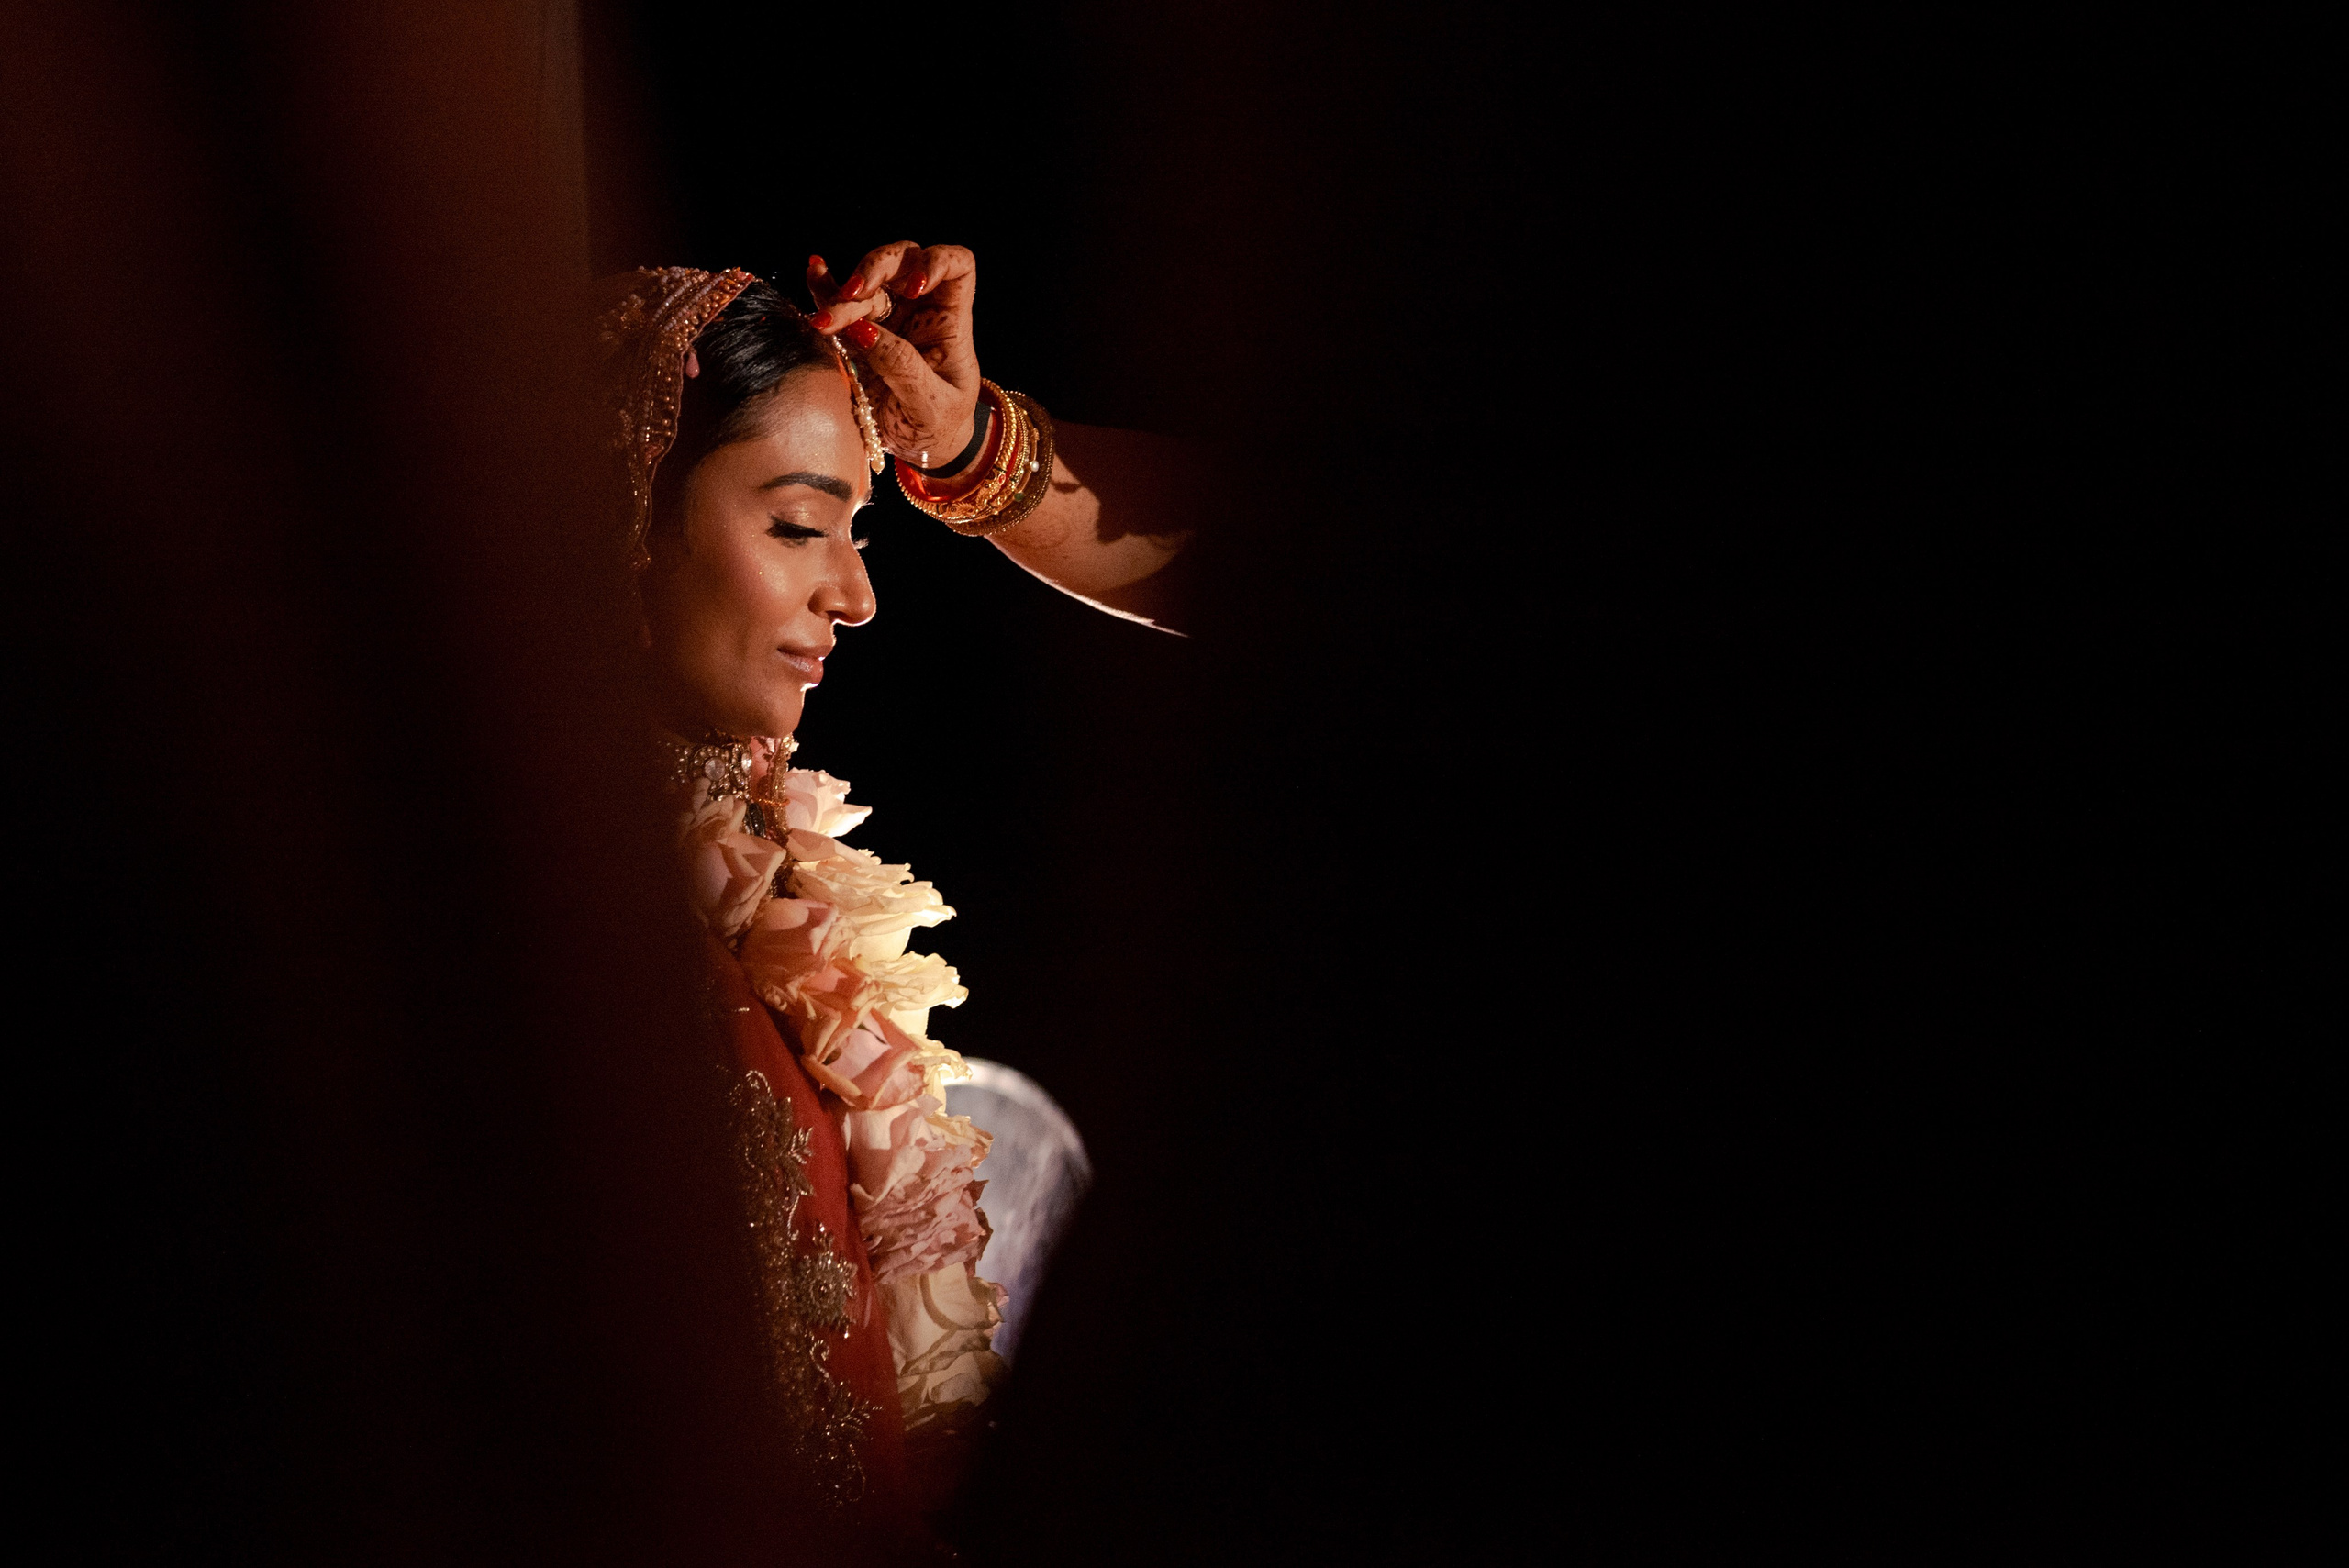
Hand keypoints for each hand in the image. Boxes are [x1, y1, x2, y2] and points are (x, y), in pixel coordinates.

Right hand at [806, 242, 979, 469]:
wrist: (919, 450)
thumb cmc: (939, 427)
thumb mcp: (930, 406)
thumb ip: (902, 367)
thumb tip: (864, 330)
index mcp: (951, 321)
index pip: (957, 266)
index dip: (939, 261)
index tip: (915, 286)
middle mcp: (919, 310)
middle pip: (902, 260)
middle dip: (876, 268)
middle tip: (853, 294)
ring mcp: (888, 318)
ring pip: (866, 284)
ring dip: (841, 295)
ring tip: (822, 321)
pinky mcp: (857, 333)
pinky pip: (838, 300)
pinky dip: (823, 286)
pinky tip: (814, 272)